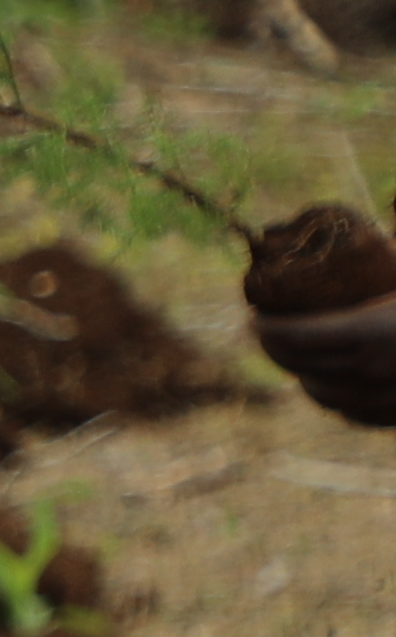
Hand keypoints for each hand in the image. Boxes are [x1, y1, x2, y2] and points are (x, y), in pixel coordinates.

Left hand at [263, 289, 395, 430]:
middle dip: (274, 348)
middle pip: (301, 366)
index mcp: (373, 330)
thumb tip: (352, 223)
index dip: (268, 329)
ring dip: (301, 375)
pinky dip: (334, 398)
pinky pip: (354, 413)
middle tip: (265, 333)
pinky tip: (330, 383)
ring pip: (322, 395)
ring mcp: (386, 397)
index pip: (298, 337)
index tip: (254, 318)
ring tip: (295, 358)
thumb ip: (376, 280)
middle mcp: (373, 368)